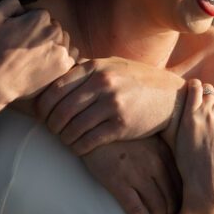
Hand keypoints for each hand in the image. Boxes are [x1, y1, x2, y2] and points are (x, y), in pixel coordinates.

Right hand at [0, 0, 76, 109]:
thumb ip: (10, 2)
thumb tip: (22, 5)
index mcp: (41, 17)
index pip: (39, 14)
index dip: (27, 23)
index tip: (18, 34)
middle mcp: (55, 31)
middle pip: (52, 26)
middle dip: (41, 32)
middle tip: (25, 46)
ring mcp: (61, 49)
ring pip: (62, 39)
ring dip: (52, 43)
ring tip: (35, 54)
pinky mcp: (64, 66)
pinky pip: (71, 54)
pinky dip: (62, 55)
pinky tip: (49, 60)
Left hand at [34, 57, 182, 153]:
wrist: (170, 97)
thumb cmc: (136, 80)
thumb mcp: (112, 65)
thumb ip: (86, 69)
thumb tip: (56, 74)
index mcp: (95, 67)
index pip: (56, 89)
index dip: (44, 106)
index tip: (42, 115)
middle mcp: (102, 83)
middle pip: (61, 110)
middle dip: (52, 125)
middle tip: (52, 131)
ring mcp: (113, 104)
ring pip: (73, 128)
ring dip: (64, 138)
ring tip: (66, 140)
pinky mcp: (121, 125)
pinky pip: (89, 141)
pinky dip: (78, 147)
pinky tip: (79, 147)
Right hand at [82, 138, 181, 213]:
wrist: (88, 124)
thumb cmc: (115, 132)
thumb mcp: (141, 134)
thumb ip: (156, 149)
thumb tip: (164, 169)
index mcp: (162, 151)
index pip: (180, 183)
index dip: (181, 201)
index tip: (181, 213)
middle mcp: (154, 163)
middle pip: (171, 197)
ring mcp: (136, 172)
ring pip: (157, 206)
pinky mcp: (118, 181)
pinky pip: (136, 209)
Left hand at [175, 79, 213, 207]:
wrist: (209, 185)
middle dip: (213, 106)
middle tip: (205, 116)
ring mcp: (208, 113)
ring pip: (206, 95)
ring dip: (203, 98)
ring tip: (197, 103)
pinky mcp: (191, 117)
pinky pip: (193, 92)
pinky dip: (193, 87)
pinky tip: (192, 87)